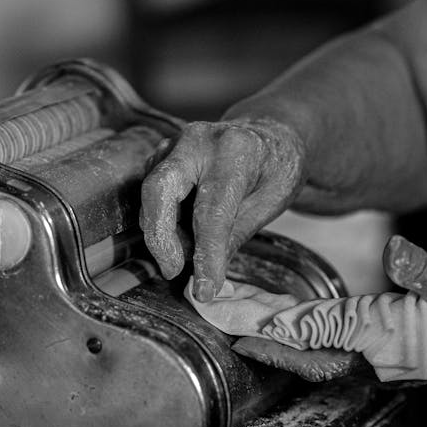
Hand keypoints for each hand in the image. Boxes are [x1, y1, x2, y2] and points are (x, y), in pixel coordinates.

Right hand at [140, 118, 304, 302]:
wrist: (271, 137)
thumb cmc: (275, 171)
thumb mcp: (267, 206)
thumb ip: (233, 239)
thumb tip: (206, 281)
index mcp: (235, 150)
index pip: (212, 211)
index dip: (206, 255)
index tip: (204, 289)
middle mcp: (198, 140)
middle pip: (158, 190)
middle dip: (160, 238)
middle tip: (174, 271)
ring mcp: (175, 142)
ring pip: (150, 194)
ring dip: (164, 231)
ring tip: (191, 249)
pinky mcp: (162, 153)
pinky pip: (152, 192)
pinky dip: (164, 219)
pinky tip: (185, 231)